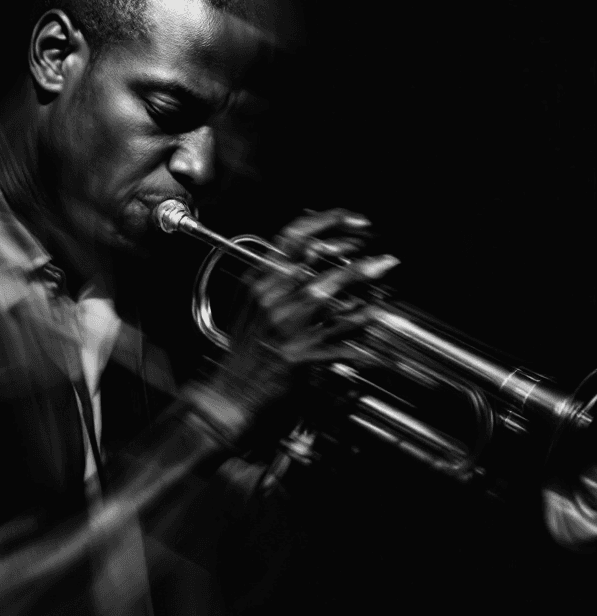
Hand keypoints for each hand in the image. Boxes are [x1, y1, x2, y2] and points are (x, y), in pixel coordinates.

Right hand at [188, 209, 398, 445]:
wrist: (232, 393)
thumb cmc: (246, 351)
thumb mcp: (254, 305)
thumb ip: (280, 278)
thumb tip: (314, 251)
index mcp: (259, 282)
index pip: (293, 237)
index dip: (328, 222)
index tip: (354, 222)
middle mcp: (270, 299)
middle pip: (315, 261)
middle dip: (354, 251)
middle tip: (379, 253)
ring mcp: (283, 326)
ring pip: (327, 293)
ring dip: (362, 281)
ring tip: (384, 276)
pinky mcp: (299, 355)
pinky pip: (338, 336)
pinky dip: (361, 325)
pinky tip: (375, 317)